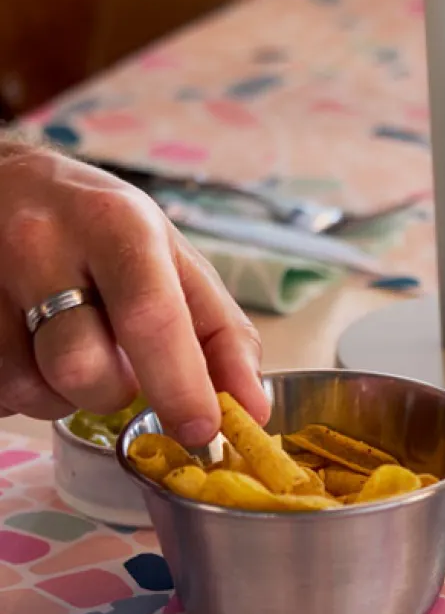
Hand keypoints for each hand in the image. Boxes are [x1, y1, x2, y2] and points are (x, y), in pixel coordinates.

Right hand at [0, 145, 267, 442]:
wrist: (0, 182)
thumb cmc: (98, 228)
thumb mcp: (169, 257)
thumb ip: (220, 333)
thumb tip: (251, 409)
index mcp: (115, 224)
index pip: (150, 317)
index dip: (180, 386)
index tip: (201, 431)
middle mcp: (41, 243)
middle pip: (83, 369)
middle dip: (112, 392)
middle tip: (117, 366)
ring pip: (31, 389)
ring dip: (61, 396)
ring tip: (68, 349)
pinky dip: (22, 388)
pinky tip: (28, 349)